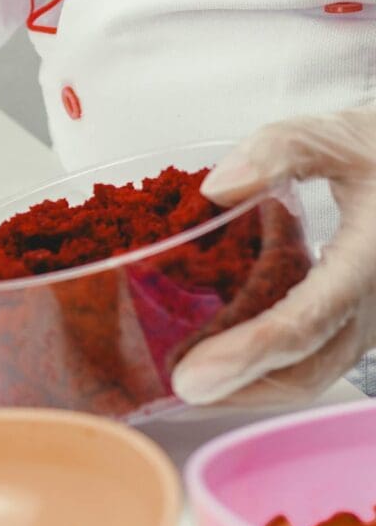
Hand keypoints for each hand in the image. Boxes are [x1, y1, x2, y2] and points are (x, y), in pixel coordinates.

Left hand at [172, 105, 375, 406]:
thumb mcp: (337, 132)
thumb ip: (280, 150)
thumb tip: (215, 190)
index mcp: (371, 256)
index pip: (305, 320)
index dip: (246, 354)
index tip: (190, 377)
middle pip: (306, 370)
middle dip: (236, 389)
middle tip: (170, 393)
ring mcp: (371, 318)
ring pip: (312, 376)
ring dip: (248, 390)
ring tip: (181, 391)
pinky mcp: (358, 322)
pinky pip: (315, 363)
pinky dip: (264, 374)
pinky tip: (218, 365)